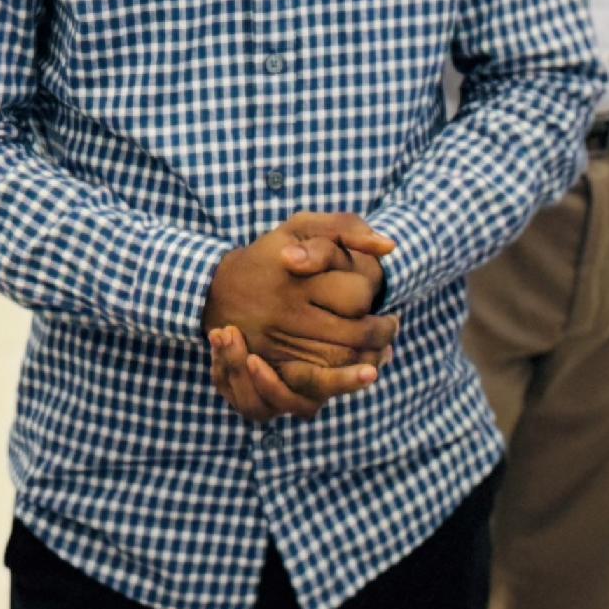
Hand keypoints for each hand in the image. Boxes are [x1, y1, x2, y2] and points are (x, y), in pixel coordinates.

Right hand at [206, 217, 396, 404]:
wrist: (217, 291)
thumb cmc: (271, 254)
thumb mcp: (301, 226)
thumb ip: (346, 227)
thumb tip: (389, 247)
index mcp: (297, 277)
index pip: (356, 296)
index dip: (374, 296)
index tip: (379, 293)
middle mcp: (286, 313)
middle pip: (353, 335)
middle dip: (381, 333)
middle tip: (392, 326)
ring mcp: (277, 343)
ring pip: (339, 362)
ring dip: (369, 359)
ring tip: (382, 348)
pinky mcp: (272, 365)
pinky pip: (315, 382)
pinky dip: (344, 379)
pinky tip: (360, 369)